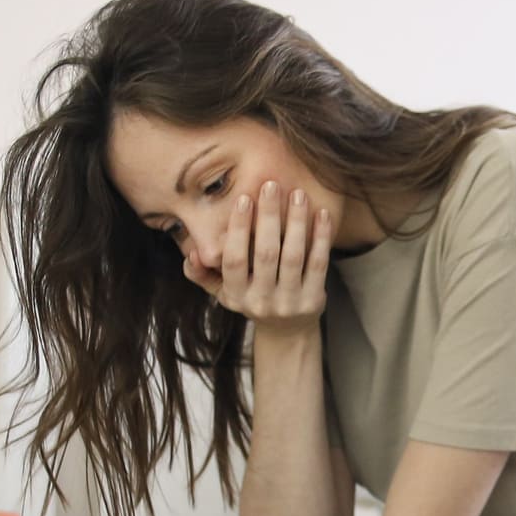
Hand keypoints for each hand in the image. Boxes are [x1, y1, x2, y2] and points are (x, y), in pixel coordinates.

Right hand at [184, 179, 330, 329]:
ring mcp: (289, 302)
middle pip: (265, 254)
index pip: (234, 260)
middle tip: (272, 185)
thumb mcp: (222, 290)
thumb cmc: (251, 297)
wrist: (287, 330)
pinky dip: (321, 238)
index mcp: (235, 295)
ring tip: (298, 194)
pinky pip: (318, 264)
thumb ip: (202, 272)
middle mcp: (261, 301)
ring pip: (293, 257)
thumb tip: (194, 253)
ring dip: (296, 223)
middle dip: (268, 217)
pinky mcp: (314, 300)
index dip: (238, 230)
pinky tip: (322, 214)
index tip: (243, 199)